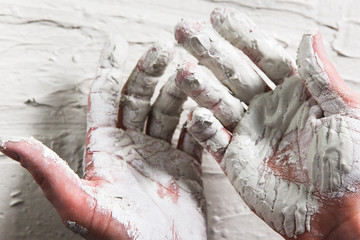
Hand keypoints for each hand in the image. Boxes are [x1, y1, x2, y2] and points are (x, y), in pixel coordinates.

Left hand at [0, 36, 205, 238]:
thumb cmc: (121, 237)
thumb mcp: (80, 204)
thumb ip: (49, 173)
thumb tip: (8, 143)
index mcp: (106, 148)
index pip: (104, 99)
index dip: (109, 70)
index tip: (118, 44)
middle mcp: (133, 144)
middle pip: (139, 97)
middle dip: (149, 72)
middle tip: (164, 49)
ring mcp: (161, 152)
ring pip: (169, 110)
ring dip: (178, 90)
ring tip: (189, 72)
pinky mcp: (187, 163)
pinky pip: (194, 134)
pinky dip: (200, 119)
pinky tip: (205, 106)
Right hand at [175, 8, 359, 239]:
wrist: (334, 214)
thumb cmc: (347, 165)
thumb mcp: (345, 113)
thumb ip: (322, 77)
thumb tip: (309, 37)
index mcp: (295, 92)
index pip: (263, 55)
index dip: (241, 35)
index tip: (218, 16)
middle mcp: (267, 107)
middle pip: (233, 72)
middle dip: (209, 51)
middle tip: (185, 31)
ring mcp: (248, 131)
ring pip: (218, 101)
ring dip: (200, 87)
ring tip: (184, 72)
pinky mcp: (234, 157)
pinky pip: (212, 137)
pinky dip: (202, 126)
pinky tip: (194, 113)